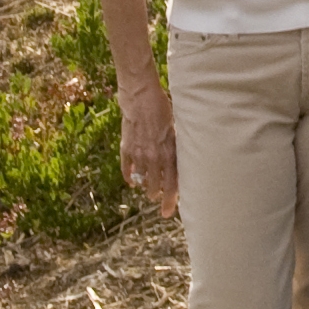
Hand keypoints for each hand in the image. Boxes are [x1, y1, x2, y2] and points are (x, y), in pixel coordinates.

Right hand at [117, 77, 177, 210]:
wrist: (140, 96)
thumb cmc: (163, 109)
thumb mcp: (176, 128)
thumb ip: (176, 148)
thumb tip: (182, 163)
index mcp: (169, 153)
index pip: (171, 184)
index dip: (170, 201)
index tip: (168, 212)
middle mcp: (153, 157)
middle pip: (155, 186)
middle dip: (157, 195)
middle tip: (158, 201)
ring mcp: (138, 154)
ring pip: (141, 180)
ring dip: (145, 186)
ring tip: (147, 190)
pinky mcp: (126, 148)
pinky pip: (126, 169)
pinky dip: (129, 177)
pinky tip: (132, 180)